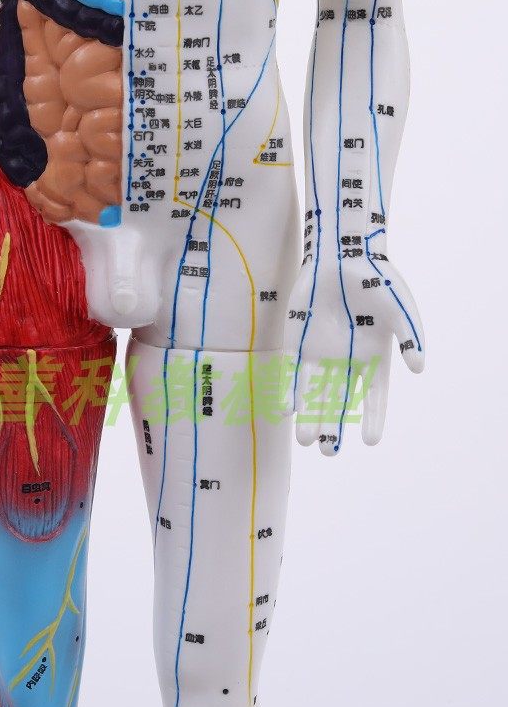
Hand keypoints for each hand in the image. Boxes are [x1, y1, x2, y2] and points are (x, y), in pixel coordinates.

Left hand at [283, 241, 423, 453]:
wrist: (341, 253)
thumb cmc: (376, 278)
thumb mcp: (400, 307)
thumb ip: (410, 337)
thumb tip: (419, 369)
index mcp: (374, 357)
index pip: (374, 397)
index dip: (374, 419)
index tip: (371, 441)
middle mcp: (345, 361)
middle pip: (339, 401)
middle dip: (333, 426)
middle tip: (329, 452)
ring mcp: (319, 353)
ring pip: (313, 393)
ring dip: (309, 416)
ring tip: (307, 442)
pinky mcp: (296, 343)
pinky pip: (291, 372)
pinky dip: (289, 391)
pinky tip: (287, 411)